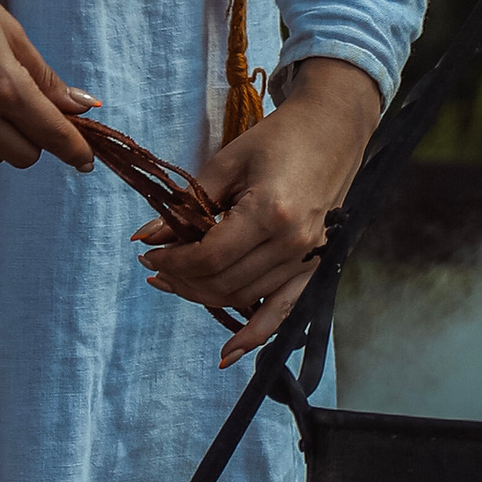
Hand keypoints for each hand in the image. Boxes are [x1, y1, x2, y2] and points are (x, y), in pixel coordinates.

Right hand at [0, 0, 98, 169]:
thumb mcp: (11, 33)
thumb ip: (46, 78)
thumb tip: (82, 106)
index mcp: (4, 86)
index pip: (53, 135)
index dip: (75, 151)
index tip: (85, 160)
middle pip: (25, 156)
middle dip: (37, 138)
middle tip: (31, 109)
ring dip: (3, 139)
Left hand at [140, 57, 381, 363]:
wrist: (334, 128)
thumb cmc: (280, 137)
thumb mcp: (229, 163)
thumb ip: (189, 204)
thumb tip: (147, 237)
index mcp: (271, 213)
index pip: (209, 257)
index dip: (173, 260)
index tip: (148, 253)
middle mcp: (293, 244)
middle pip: (224, 284)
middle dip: (182, 280)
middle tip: (155, 268)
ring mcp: (308, 259)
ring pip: (244, 299)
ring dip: (204, 298)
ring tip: (176, 283)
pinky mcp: (316, 266)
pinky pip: (284, 312)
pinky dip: (257, 335)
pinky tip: (230, 353)